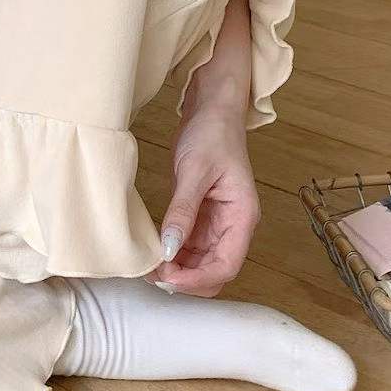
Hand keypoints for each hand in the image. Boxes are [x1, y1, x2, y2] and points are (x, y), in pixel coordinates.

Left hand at [145, 102, 259, 297]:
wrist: (212, 111)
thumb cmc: (212, 135)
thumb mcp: (194, 171)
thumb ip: (183, 211)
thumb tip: (169, 249)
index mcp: (243, 217)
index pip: (227, 265)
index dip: (198, 279)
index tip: (168, 278)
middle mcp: (233, 226)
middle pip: (215, 271)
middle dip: (186, 279)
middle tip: (153, 275)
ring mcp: (217, 224)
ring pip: (200, 263)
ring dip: (177, 270)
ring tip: (148, 266)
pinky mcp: (201, 218)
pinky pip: (189, 247)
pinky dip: (173, 254)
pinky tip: (154, 253)